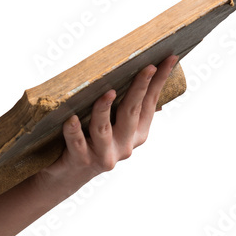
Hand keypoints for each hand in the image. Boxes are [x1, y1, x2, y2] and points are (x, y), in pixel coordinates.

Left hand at [39, 54, 178, 196]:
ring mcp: (104, 154)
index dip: (159, 81)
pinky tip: (70, 118)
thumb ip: (122, 107)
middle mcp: (124, 145)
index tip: (169, 58)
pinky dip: (73, 130)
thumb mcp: (110, 126)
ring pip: (103, 128)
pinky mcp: (81, 161)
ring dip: (104, 109)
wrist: (66, 177)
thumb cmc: (89, 142)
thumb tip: (136, 76)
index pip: (149, 103)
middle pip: (132, 112)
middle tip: (147, 67)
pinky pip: (76, 142)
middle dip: (140, 88)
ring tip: (108, 92)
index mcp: (136, 133)